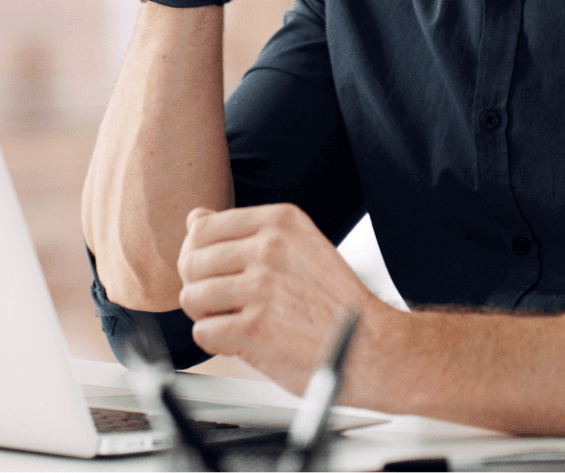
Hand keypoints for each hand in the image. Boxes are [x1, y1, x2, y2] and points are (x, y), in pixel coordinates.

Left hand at [176, 204, 385, 395]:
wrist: (373, 346)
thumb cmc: (335, 301)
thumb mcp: (298, 245)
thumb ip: (244, 230)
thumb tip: (194, 218)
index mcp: (280, 221)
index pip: (202, 226)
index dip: (197, 253)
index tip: (210, 270)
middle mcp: (269, 248)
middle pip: (191, 261)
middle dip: (198, 285)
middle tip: (220, 302)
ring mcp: (261, 287)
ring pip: (192, 296)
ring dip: (206, 315)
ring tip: (232, 321)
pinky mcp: (254, 328)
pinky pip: (203, 331)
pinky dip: (216, 341)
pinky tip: (240, 340)